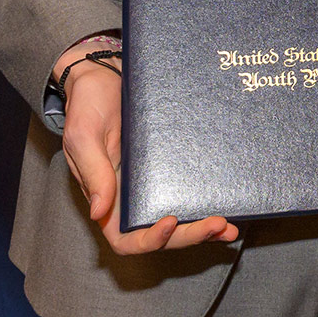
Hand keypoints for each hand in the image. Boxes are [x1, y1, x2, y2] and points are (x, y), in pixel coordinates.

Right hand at [57, 37, 238, 253]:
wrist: (106, 75)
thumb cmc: (87, 105)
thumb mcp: (83, 136)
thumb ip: (94, 173)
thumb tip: (100, 213)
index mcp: (107, 199)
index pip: (125, 240)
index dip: (148, 241)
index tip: (169, 222)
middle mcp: (132, 199)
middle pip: (163, 235)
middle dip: (190, 236)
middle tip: (218, 225)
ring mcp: (156, 185)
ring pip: (182, 220)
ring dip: (205, 229)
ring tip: (229, 227)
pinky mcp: (174, 168)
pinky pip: (193, 191)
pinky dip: (211, 202)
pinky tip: (233, 204)